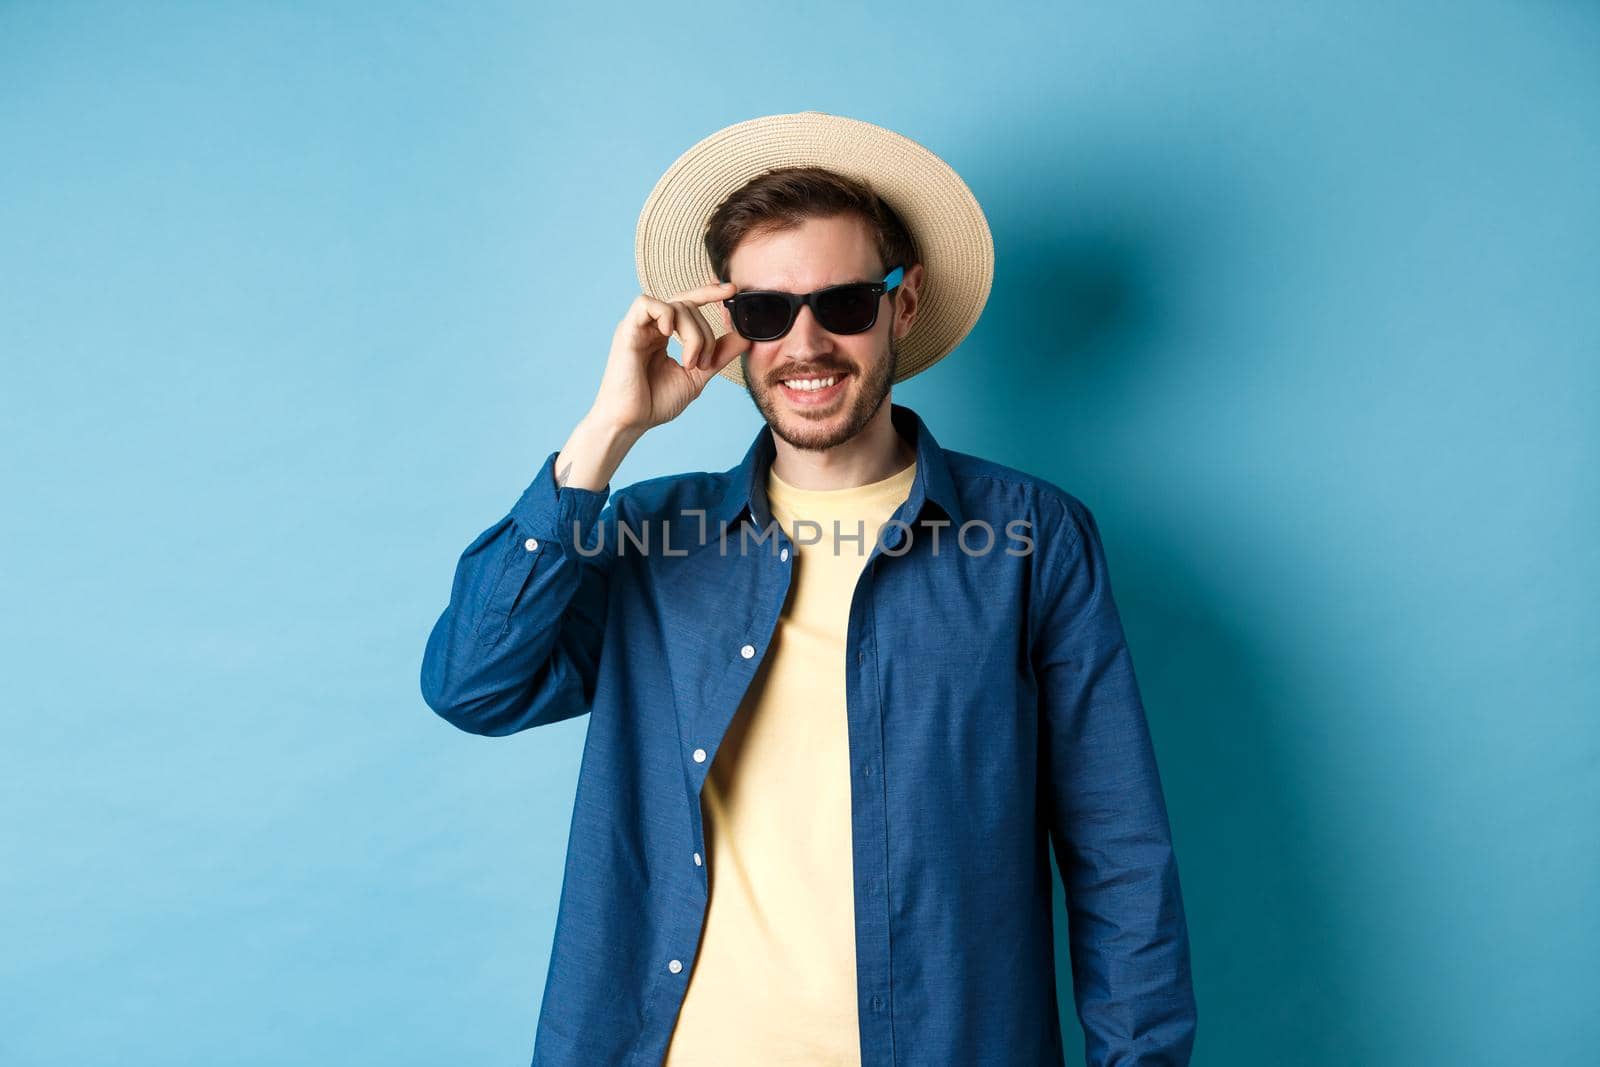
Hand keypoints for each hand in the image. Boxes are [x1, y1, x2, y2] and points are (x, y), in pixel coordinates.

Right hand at [588, 282, 748, 434]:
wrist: (631, 422)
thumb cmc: (655, 402)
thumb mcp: (697, 376)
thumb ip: (718, 355)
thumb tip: (745, 337)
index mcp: (663, 335)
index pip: (688, 304)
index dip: (709, 293)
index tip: (732, 290)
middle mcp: (650, 327)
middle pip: (688, 306)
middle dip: (705, 334)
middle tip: (703, 364)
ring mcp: (638, 327)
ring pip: (675, 306)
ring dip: (692, 334)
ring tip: (689, 363)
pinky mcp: (627, 331)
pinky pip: (646, 304)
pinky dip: (665, 314)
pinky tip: (669, 334)